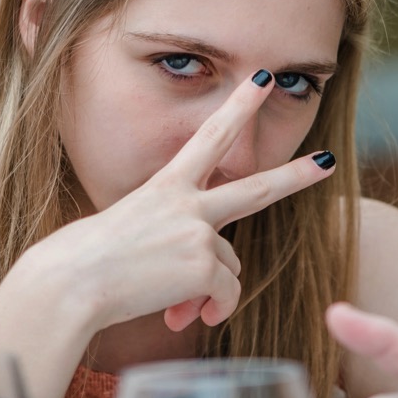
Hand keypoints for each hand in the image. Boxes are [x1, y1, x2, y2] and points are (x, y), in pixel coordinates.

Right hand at [36, 70, 335, 333]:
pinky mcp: (202, 266)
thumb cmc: (87, 262)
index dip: (238, 107)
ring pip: (230, 267)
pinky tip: (181, 316)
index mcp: (165, 186)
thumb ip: (173, 245)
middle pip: (256, 188)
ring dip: (209, 290)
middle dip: (296, 175)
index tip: (260, 81)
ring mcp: (198, 232)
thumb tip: (202, 287)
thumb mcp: (131, 235)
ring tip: (174, 302)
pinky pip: (225, 296)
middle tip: (326, 162)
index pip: (209, 137)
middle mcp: (187, 203)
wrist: (71, 283)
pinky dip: (210, 311)